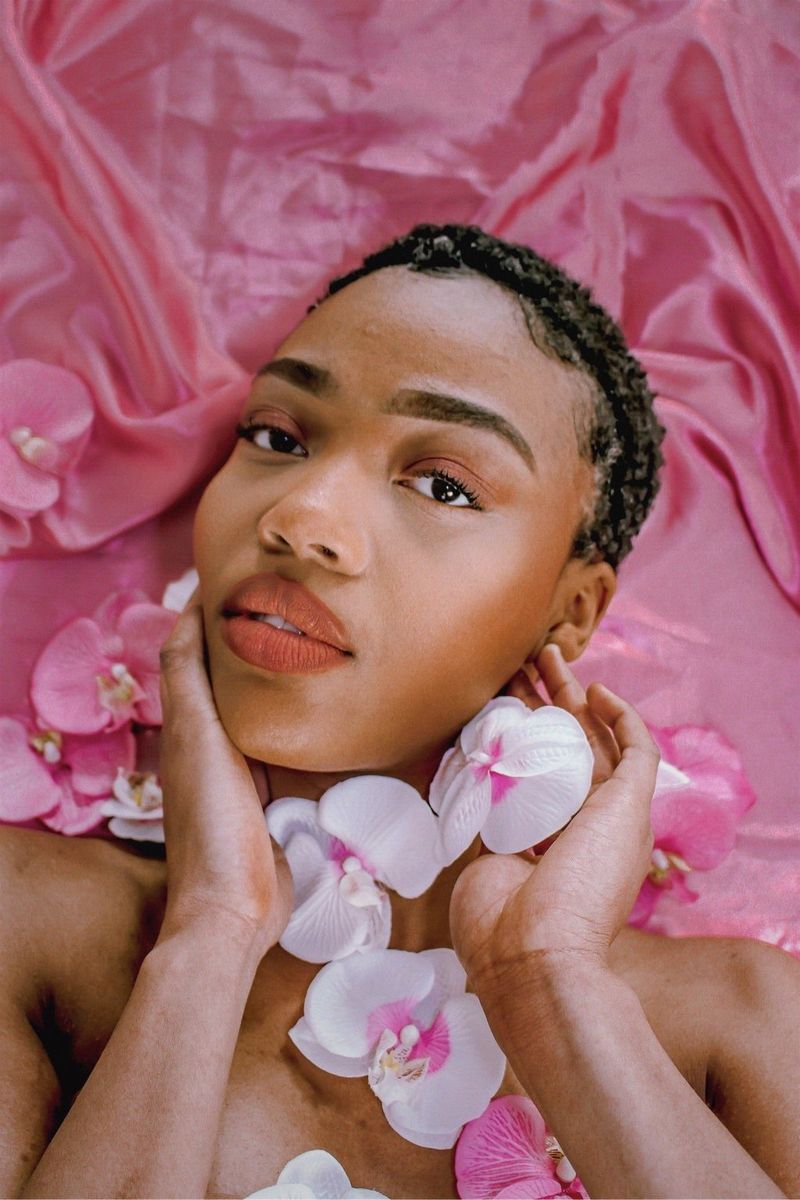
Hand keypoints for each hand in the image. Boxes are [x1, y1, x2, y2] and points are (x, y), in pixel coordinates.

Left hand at [157, 599, 292, 958]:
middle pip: (234, 679)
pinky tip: (340, 713)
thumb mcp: (197, 740)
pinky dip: (310, 723)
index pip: (194, 654)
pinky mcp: (282, 801)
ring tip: (322, 641)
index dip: (210, 612)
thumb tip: (192, 616)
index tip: (241, 571)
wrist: (234, 907)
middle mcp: (216, 745)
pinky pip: (296, 749)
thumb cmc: (211, 822)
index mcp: (188, 727)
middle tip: (296, 599)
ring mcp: (250, 774)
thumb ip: (189, 682)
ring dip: (287, 679)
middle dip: (257, 639)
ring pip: (268, 711)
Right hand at [449, 644, 658, 991]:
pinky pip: (486, 787)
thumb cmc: (587, 880)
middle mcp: (570, 816)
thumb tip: (608, 708)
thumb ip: (634, 755)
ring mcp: (527, 827)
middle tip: (532, 656)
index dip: (593, 706)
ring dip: (513, 719)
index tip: (578, 678)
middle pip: (559, 742)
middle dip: (548, 698)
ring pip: (521, 758)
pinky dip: (483, 756)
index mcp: (610, 812)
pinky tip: (475, 727)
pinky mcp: (488, 839)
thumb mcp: (631, 810)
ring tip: (501, 679)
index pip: (602, 744)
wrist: (531, 950)